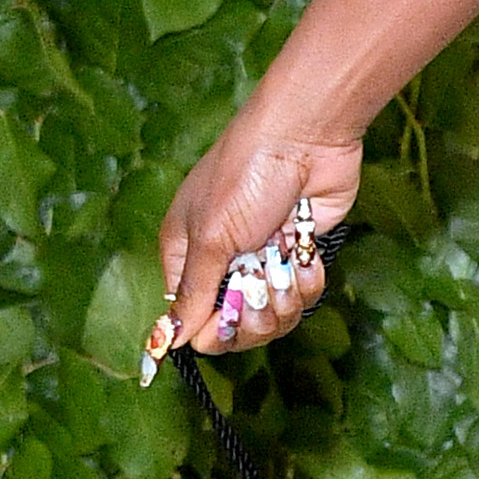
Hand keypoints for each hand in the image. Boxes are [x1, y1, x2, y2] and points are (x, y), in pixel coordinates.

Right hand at [151, 114, 358, 366]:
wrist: (305, 139)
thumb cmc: (244, 177)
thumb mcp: (210, 238)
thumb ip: (194, 293)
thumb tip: (170, 340)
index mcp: (186, 257)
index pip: (193, 319)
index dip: (214, 329)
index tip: (228, 319)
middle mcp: (223, 264)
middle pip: (237, 326)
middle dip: (256, 314)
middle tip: (264, 285)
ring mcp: (263, 261)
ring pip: (274, 315)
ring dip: (284, 295)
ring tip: (286, 261)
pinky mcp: (300, 256)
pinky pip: (304, 295)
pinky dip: (308, 279)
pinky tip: (306, 253)